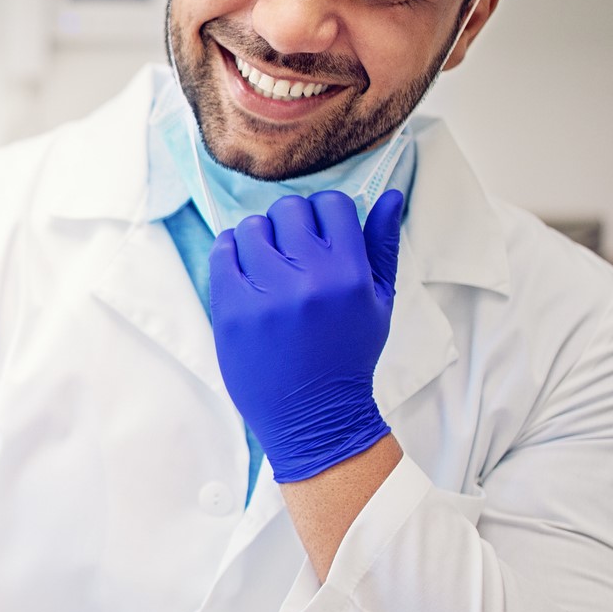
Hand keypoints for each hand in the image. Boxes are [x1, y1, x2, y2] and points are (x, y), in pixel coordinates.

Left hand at [209, 189, 403, 482]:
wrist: (314, 417)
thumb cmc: (348, 355)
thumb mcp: (379, 302)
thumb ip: (382, 245)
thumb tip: (389, 194)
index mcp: (350, 274)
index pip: (331, 202)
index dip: (325, 214)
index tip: (319, 235)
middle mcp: (309, 279)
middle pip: (289, 209)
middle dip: (291, 225)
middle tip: (292, 255)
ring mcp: (266, 294)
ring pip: (253, 226)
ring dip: (259, 239)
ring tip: (268, 267)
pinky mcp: (232, 309)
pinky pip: (223, 251)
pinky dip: (231, 253)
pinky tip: (246, 273)